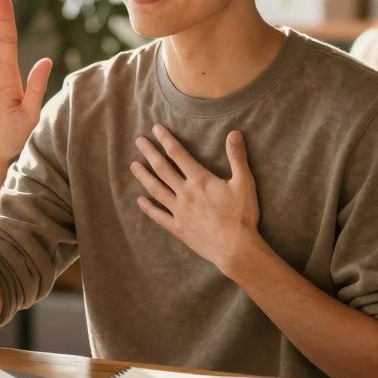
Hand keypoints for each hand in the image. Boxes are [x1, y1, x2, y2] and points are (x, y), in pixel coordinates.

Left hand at [130, 126, 264, 274]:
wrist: (236, 248)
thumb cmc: (242, 216)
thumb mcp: (244, 183)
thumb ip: (237, 157)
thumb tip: (234, 133)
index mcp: (200, 180)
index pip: (178, 154)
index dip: (166, 139)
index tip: (155, 129)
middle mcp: (185, 193)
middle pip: (162, 168)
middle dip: (150, 153)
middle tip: (138, 141)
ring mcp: (179, 211)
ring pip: (156, 189)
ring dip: (143, 176)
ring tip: (133, 165)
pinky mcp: (178, 228)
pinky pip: (158, 216)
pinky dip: (148, 207)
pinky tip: (139, 200)